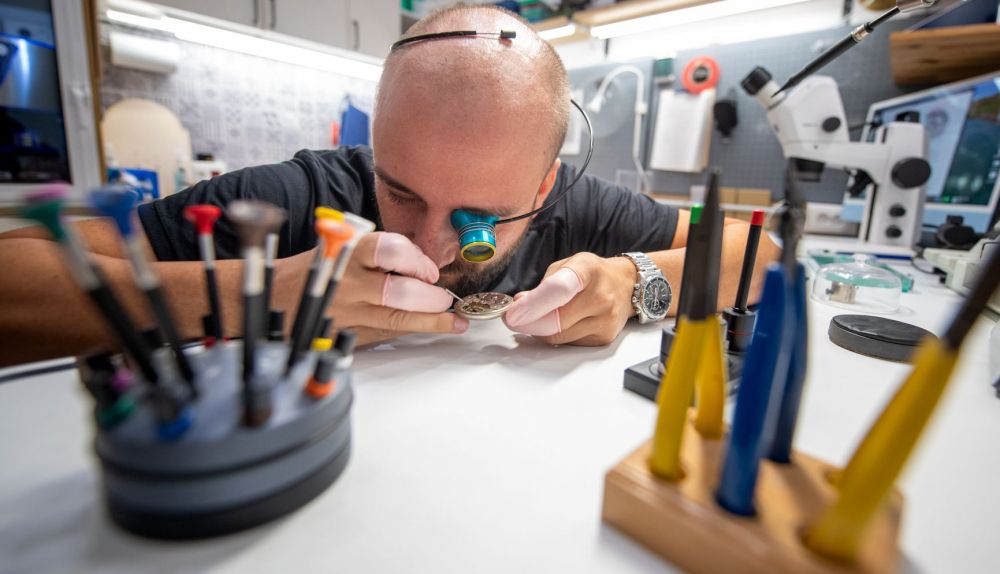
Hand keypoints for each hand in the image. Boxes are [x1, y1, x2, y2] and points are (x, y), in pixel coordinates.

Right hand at [274, 232, 467, 345]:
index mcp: (346, 252)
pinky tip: (434, 328)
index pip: (389, 250)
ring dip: (431, 320)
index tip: (428, 269)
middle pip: (397, 291)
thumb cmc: (317, 270)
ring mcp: (347, 313)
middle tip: (443, 297)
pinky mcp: (347, 335)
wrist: (276, 298)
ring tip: (451, 319)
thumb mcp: (342, 247)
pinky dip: (412, 331)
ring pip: (396, 319)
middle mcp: (347, 282)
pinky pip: (386, 334)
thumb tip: (424, 268)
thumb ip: (380, 254)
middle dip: (429, 297)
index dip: (416, 260)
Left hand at [503, 252, 635, 345]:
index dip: (533, 305)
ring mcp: (605, 320)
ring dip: (540, 330)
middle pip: (555, 321)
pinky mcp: (604, 338)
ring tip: (537, 318)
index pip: (559, 289)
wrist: (626, 285)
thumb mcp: (568, 265)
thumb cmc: (593, 274)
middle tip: (513, 319)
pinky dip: (556, 334)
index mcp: (587, 270)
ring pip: (558, 336)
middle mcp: (600, 296)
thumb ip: (543, 285)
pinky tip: (559, 323)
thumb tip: (521, 305)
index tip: (513, 314)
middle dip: (528, 323)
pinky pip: (568, 343)